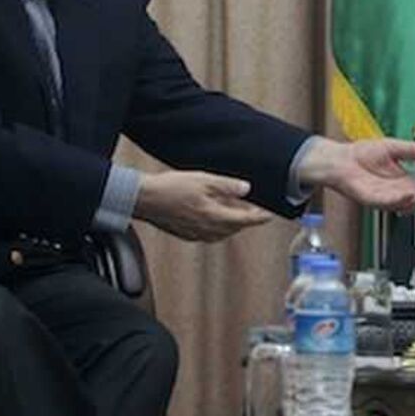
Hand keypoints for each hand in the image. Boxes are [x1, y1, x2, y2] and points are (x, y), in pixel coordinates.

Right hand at [133, 169, 272, 241]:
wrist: (145, 199)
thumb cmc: (171, 188)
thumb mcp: (203, 180)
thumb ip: (227, 186)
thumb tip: (246, 189)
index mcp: (215, 216)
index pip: (245, 220)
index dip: (259, 218)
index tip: (269, 215)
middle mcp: (207, 230)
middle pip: (235, 228)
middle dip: (246, 220)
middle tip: (254, 210)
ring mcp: (196, 234)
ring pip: (223, 233)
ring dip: (232, 224)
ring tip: (235, 211)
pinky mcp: (186, 235)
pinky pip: (209, 234)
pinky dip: (217, 227)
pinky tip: (213, 217)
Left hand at [296, 137, 414, 213]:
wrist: (340, 158)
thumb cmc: (362, 154)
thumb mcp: (394, 147)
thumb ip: (413, 151)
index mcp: (405, 182)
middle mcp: (398, 193)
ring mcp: (386, 199)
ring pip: (409, 205)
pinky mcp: (373, 200)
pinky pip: (390, 203)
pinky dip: (402, 200)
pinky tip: (411, 194)